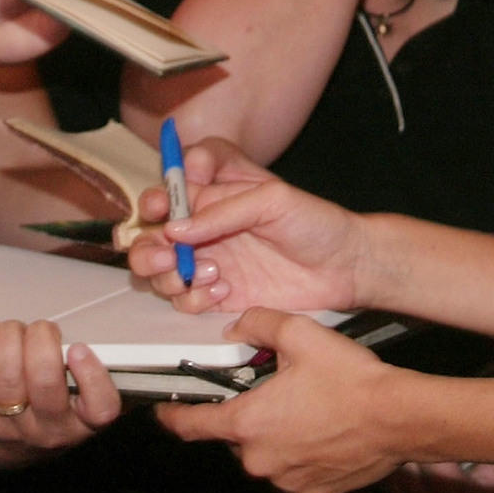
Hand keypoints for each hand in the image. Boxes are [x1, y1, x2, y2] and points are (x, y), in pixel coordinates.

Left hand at [0, 317, 120, 465]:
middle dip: (40, 340)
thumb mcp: (83, 405)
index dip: (91, 376)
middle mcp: (49, 431)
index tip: (78, 349)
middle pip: (44, 381)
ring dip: (8, 337)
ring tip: (13, 328)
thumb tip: (131, 351)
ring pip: (6, 375)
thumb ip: (100, 380)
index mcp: (84, 423)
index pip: (100, 409)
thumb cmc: (52, 411)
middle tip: (41, 328)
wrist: (4, 450)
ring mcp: (10, 428)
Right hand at [126, 137, 369, 314]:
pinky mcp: (218, 294)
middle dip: (148, 247)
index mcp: (214, 193)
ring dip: (169, 276)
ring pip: (159, 272)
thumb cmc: (316, 221)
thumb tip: (175, 228)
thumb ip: (221, 211)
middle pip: (149, 236)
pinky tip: (222, 289)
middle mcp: (204, 228)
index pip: (168, 191)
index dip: (156, 199)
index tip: (159, 209)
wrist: (345, 266)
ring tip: (203, 272)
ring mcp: (208, 261)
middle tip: (168, 255)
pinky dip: (194, 298)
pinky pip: (184, 300)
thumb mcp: (272, 199)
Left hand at [157, 309, 403, 492]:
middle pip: (236, 436)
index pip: (192, 425)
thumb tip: (237, 326)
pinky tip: (321, 432)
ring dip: (276, 435)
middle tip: (275, 392)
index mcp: (248, 423)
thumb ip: (258, 323)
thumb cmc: (351, 381)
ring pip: (266, 454)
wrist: (398, 418)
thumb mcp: (300, 334)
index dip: (173, 416)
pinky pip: (293, 472)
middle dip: (248, 414)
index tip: (164, 412)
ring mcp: (286, 481)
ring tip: (306, 410)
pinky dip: (300, 455)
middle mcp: (260, 459)